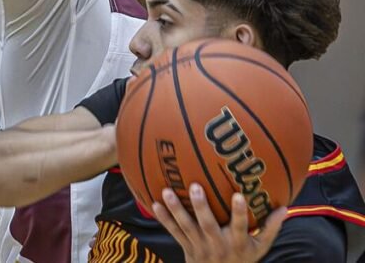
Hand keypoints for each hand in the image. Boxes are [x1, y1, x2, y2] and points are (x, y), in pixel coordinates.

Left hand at [152, 183, 286, 262]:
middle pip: (208, 225)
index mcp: (237, 242)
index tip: (239, 195)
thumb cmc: (243, 258)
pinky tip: (155, 204)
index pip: (240, 226)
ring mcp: (200, 247)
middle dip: (201, 207)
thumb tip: (285, 206)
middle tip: (195, 186)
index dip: (239, 212)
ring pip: (186, 227)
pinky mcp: (187, 248)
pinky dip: (164, 219)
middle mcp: (218, 244)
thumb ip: (271, 227)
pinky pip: (174, 233)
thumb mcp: (261, 247)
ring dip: (176, 210)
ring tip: (167, 191)